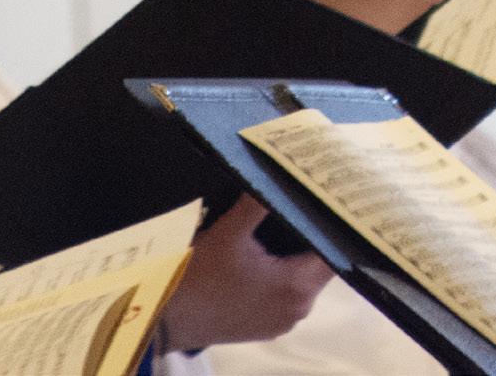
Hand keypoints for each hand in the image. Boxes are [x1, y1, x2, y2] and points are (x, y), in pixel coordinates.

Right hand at [156, 195, 334, 349]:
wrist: (161, 319)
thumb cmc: (197, 278)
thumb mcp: (230, 232)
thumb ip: (259, 201)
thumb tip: (279, 169)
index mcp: (297, 286)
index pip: (334, 249)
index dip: (333, 223)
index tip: (331, 198)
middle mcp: (298, 308)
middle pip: (320, 262)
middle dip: (312, 234)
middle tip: (308, 201)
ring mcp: (282, 320)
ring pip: (303, 278)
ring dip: (296, 254)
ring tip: (289, 221)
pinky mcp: (267, 326)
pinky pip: (286, 293)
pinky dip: (282, 274)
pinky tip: (270, 252)